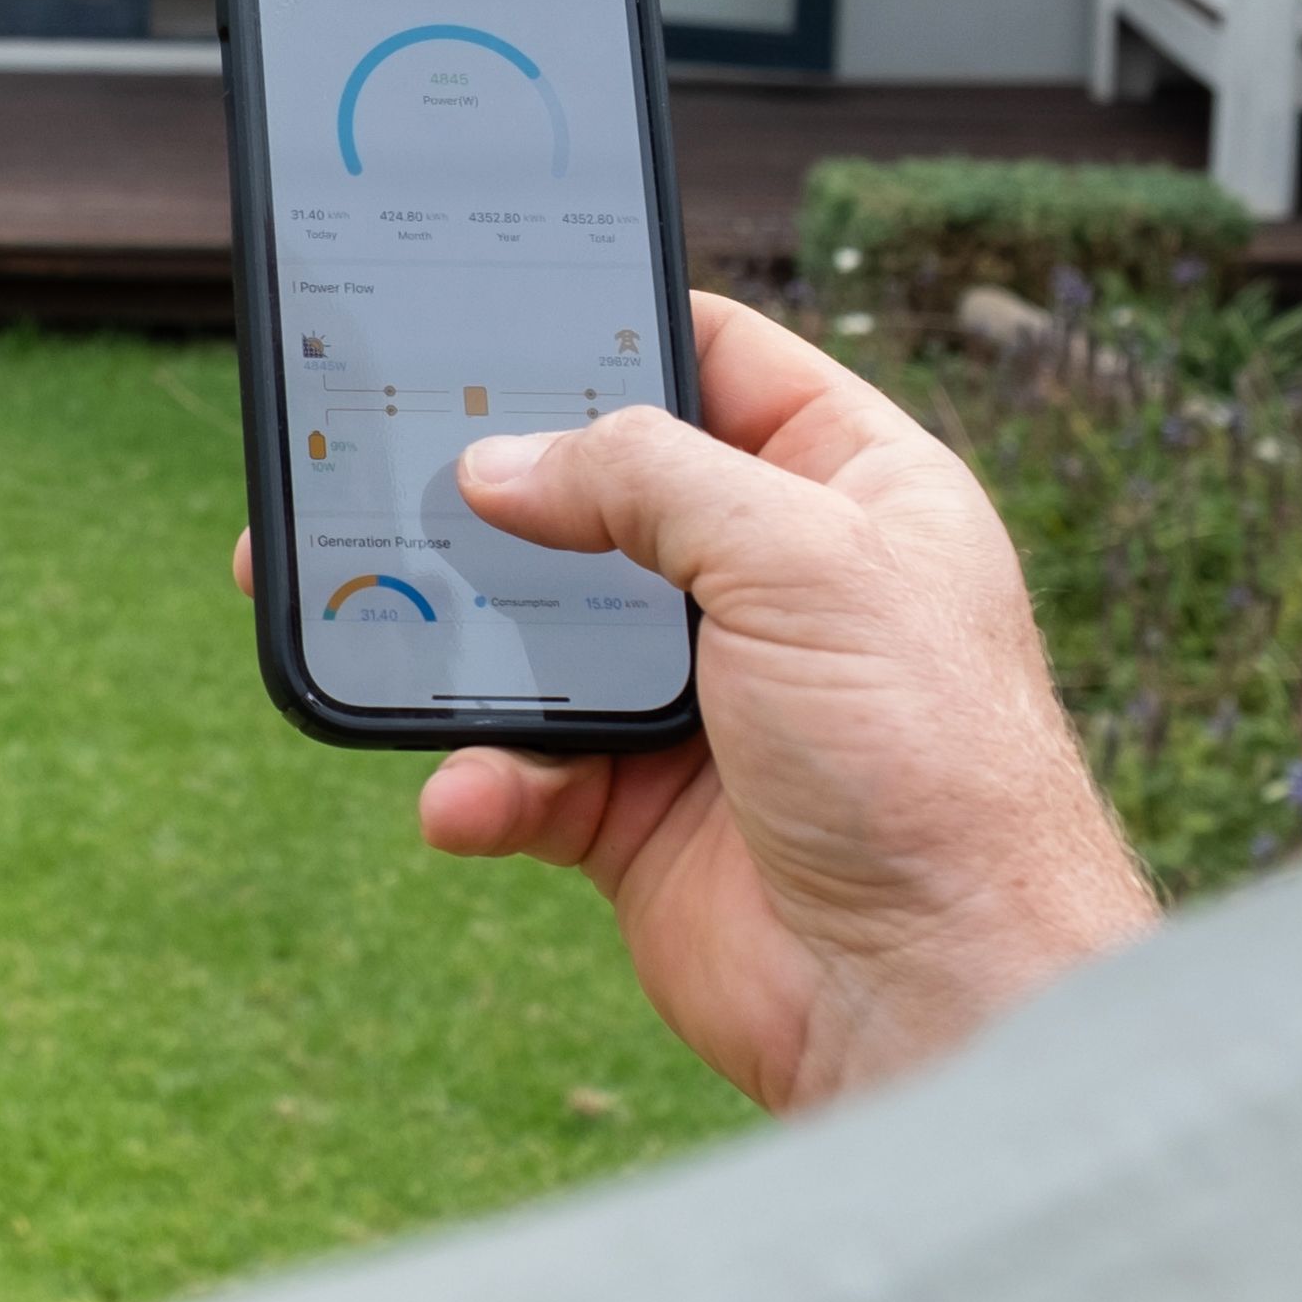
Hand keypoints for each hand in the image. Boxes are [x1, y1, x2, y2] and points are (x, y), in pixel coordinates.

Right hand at [229, 290, 1156, 1111]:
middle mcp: (769, 584)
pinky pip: (521, 768)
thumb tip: (496, 466)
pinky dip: (481, 780)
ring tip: (359, 612)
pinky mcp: (636, 811)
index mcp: (848, 489)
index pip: (714, 360)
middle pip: (593, 493)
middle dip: (486, 486)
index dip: (609, 324)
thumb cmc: (927, 762)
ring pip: (533, 630)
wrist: (942, 999)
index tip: (487, 302)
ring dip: (453, 634)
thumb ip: (643, 479)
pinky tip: (466, 795)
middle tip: (372, 451)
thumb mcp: (803, 561)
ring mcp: (697, 699)